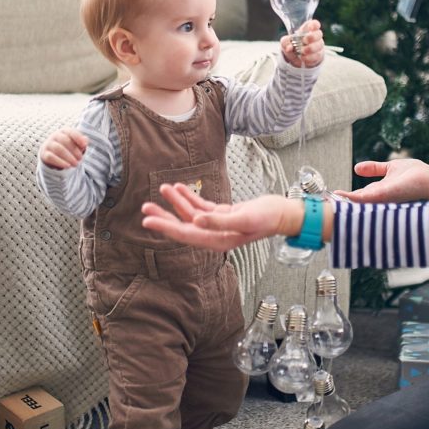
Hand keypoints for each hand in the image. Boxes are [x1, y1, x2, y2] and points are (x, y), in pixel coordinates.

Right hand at [39, 128, 87, 169]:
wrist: (53, 156)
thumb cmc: (68, 148)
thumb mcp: (76, 145)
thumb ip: (82, 142)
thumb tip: (86, 140)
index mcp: (64, 132)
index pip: (71, 132)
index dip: (78, 138)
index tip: (85, 145)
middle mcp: (55, 136)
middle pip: (65, 140)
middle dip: (74, 150)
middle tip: (80, 158)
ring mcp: (48, 144)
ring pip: (58, 148)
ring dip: (68, 157)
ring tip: (76, 164)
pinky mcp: (44, 154)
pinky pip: (51, 157)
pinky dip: (60, 162)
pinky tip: (67, 166)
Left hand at [141, 184, 299, 251]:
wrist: (283, 214)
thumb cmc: (267, 218)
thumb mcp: (244, 219)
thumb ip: (219, 221)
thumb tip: (195, 221)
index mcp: (217, 240)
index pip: (185, 234)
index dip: (165, 227)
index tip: (147, 220)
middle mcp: (214, 235)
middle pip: (183, 226)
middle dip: (164, 216)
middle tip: (145, 207)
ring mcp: (218, 225)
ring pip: (190, 214)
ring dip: (176, 202)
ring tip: (162, 188)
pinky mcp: (223, 214)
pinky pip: (201, 206)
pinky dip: (190, 197)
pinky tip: (180, 188)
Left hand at [281, 19, 324, 68]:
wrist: (296, 58)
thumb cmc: (292, 45)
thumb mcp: (286, 42)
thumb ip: (285, 42)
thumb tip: (289, 48)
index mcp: (307, 29)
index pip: (315, 24)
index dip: (314, 25)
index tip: (310, 28)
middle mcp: (315, 36)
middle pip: (319, 33)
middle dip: (312, 37)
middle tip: (304, 40)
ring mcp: (318, 46)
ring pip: (319, 45)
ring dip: (310, 48)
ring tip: (302, 51)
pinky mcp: (319, 55)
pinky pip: (317, 55)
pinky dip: (310, 57)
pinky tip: (303, 58)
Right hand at [334, 158, 428, 203]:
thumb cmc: (418, 175)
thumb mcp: (392, 168)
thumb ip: (375, 168)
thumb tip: (356, 168)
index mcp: (380, 192)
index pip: (358, 198)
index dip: (344, 198)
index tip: (331, 197)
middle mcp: (381, 199)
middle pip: (357, 204)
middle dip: (341, 206)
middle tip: (325, 207)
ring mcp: (384, 199)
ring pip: (361, 204)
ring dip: (345, 205)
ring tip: (330, 205)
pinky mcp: (389, 194)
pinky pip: (369, 197)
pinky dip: (356, 199)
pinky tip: (345, 199)